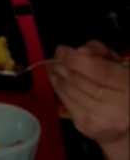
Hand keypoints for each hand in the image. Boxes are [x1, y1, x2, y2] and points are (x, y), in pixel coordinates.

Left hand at [48, 40, 128, 157]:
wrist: (125, 124)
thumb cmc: (122, 90)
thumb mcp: (118, 66)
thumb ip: (100, 54)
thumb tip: (79, 51)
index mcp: (128, 87)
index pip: (98, 71)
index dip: (75, 59)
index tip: (61, 50)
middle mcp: (117, 106)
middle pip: (78, 80)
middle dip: (62, 66)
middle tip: (55, 58)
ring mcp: (100, 118)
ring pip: (68, 91)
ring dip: (57, 76)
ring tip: (53, 67)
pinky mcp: (85, 126)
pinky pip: (65, 102)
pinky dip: (58, 89)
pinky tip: (57, 80)